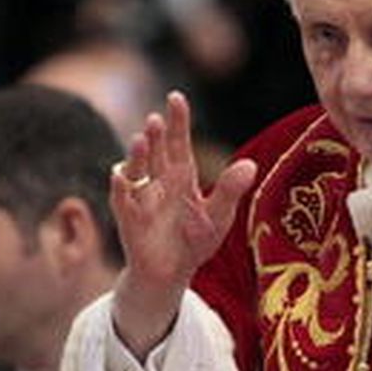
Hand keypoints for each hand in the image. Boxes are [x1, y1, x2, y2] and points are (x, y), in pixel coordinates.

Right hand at [110, 91, 256, 357]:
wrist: (171, 273)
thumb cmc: (195, 241)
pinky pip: (121, 198)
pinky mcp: (128, 217)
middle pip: (157, 151)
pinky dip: (120, 186)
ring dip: (138, 154)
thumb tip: (251, 164)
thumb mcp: (218, 216)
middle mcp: (159, 181)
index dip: (178, 121)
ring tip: (142, 138)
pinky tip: (121, 175)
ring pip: (137, 169)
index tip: (176, 97)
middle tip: (157, 117)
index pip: (180, 143)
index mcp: (182, 176)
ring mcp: (141, 197)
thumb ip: (230, 190)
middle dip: (156, 134)